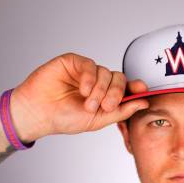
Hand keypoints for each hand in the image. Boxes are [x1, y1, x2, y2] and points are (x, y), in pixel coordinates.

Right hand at [8, 53, 149, 141]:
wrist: (39, 114)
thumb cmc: (65, 118)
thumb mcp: (98, 120)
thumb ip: (122, 111)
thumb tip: (144, 103)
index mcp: (106, 95)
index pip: (126, 87)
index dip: (136, 87)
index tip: (143, 90)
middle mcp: (98, 81)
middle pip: (119, 78)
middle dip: (116, 93)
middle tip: (107, 106)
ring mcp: (86, 71)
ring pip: (106, 72)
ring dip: (100, 90)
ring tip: (88, 104)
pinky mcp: (73, 62)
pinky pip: (89, 65)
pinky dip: (89, 78)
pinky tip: (83, 90)